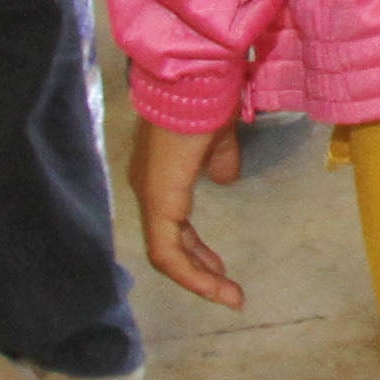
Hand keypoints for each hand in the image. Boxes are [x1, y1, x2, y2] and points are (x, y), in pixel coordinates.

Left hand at [129, 119, 245, 309]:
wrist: (196, 83)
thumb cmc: (208, 103)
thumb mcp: (218, 139)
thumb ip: (220, 161)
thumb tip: (225, 179)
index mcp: (161, 176)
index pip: (173, 227)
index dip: (197, 251)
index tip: (221, 269)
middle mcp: (149, 191)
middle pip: (169, 245)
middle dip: (200, 272)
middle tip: (229, 291)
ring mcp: (151, 197)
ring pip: (167, 253)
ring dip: (199, 279)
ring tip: (229, 296)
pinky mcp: (159, 203)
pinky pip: (168, 250)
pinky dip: (192, 273)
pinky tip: (216, 283)